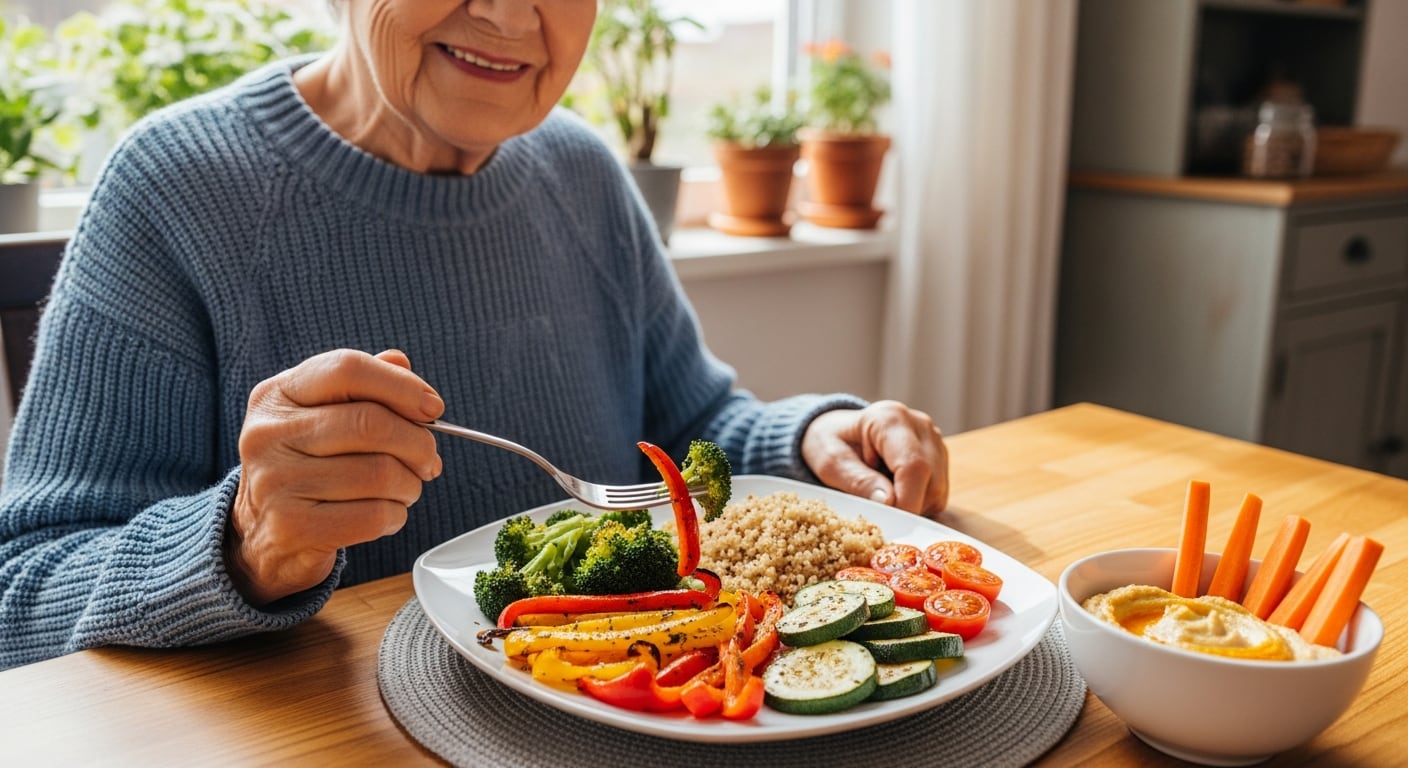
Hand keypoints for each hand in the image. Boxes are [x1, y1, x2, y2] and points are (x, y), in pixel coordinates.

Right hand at [227, 349, 444, 605]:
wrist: (261, 535)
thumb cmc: (306, 466)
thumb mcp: (320, 416)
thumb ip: (360, 385)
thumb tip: (400, 364)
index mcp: (277, 395)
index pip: (347, 369)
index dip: (401, 386)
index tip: (433, 409)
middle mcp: (268, 434)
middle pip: (370, 424)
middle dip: (418, 443)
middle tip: (429, 459)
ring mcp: (275, 482)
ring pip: (379, 474)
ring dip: (410, 485)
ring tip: (405, 489)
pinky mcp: (291, 527)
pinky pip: (372, 516)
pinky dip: (395, 515)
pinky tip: (387, 513)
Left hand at [801, 400, 948, 517]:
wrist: (838, 432)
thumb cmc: (831, 443)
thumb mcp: (831, 462)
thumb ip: (858, 480)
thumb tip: (889, 502)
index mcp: (891, 419)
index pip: (914, 465)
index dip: (906, 500)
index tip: (889, 522)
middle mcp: (920, 426)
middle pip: (931, 481)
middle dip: (907, 507)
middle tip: (878, 514)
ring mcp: (934, 442)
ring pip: (937, 491)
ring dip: (912, 506)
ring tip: (881, 497)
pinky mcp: (940, 460)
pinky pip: (937, 495)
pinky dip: (917, 504)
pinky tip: (894, 494)